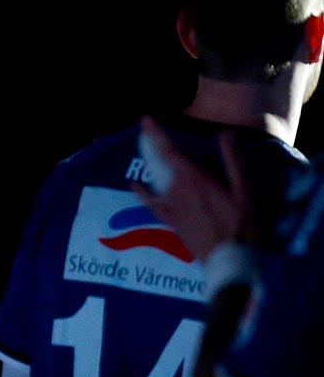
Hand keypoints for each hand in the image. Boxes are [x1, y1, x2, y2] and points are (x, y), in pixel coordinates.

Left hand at [131, 117, 251, 261]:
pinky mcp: (169, 220)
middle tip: (144, 126)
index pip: (169, 150)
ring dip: (148, 159)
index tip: (145, 118)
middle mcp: (177, 189)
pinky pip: (151, 203)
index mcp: (194, 178)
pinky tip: (132, 183)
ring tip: (143, 144)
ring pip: (154, 177)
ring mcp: (171, 205)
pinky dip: (141, 192)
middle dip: (151, 142)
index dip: (156, 134)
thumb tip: (224, 134)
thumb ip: (232, 161)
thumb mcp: (244, 190)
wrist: (227, 258)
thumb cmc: (241, 223)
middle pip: (159, 161)